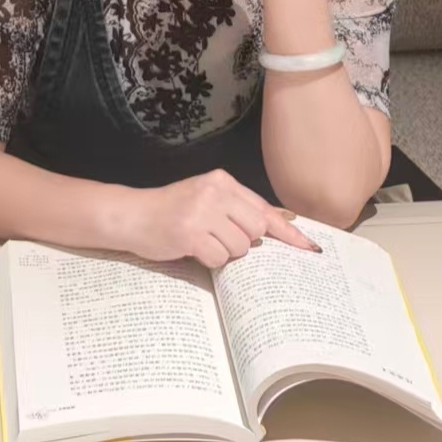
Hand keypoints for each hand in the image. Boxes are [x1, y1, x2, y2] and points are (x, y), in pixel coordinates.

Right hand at [117, 169, 320, 268]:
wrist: (132, 214)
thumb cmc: (172, 209)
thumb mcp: (206, 199)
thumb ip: (239, 208)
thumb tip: (282, 222)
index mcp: (221, 181)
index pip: (263, 208)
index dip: (288, 232)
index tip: (309, 247)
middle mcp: (214, 191)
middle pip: (256, 231)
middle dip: (243, 242)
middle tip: (218, 237)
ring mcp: (202, 211)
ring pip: (240, 248)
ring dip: (224, 252)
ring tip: (202, 241)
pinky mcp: (190, 232)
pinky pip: (219, 259)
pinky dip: (208, 260)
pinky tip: (192, 248)